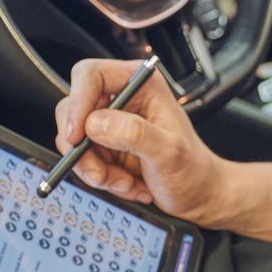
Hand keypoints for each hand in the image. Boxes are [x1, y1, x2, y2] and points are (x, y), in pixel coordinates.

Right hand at [53, 58, 242, 225]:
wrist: (197, 195)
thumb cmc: (192, 169)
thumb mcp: (168, 151)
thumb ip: (134, 133)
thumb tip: (95, 123)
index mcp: (140, 84)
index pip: (91, 76)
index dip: (78, 102)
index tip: (76, 135)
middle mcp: (122, 99)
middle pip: (74, 109)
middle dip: (83, 148)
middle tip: (99, 172)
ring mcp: (110, 124)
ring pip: (74, 140)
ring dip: (94, 169)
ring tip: (124, 182)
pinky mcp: (103, 146)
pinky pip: (82, 160)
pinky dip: (100, 177)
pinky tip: (126, 183)